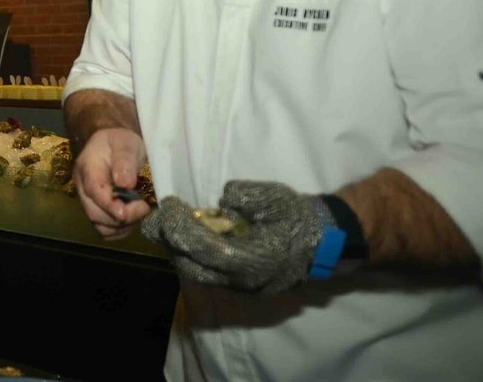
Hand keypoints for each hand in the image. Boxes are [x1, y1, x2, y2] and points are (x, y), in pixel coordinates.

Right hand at [73, 127, 151, 238]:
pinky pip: (104, 230)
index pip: (94, 191)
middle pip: (94, 213)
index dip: (110, 205)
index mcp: (87, 167)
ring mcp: (88, 201)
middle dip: (120, 218)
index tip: (131, 210)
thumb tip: (125, 184)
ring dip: (121, 226)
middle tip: (143, 208)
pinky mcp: (96, 210)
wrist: (113, 144)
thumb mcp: (125, 143)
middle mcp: (83, 187)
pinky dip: (119, 230)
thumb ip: (124, 160)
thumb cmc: (120, 142)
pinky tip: (132, 219)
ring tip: (139, 213)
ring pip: (99, 225)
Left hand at [142, 180, 325, 293]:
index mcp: (254, 258)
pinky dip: (192, 257)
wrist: (324, 242)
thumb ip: (245, 196)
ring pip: (197, 274)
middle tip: (158, 216)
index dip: (179, 226)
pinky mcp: (241, 287)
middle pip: (193, 266)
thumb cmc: (297, 216)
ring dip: (178, 250)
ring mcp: (242, 288)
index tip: (168, 204)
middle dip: (170, 240)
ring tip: (167, 225)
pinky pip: (208, 275)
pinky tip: (186, 237)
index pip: (203, 247)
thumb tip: (221, 202)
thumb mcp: (274, 197)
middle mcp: (244, 280)